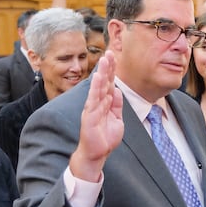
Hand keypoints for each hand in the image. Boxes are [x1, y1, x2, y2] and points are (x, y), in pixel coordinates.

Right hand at [69, 51, 123, 181]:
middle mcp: (97, 103)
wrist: (97, 154)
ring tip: (104, 60)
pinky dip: (96, 89)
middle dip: (107, 67)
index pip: (108, 83)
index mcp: (104, 103)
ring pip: (98, 88)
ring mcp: (92, 109)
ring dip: (102, 74)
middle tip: (110, 52)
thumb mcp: (116, 119)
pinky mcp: (89, 117)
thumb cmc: (104, 138)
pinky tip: (98, 78)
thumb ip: (116, 105)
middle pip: (103, 82)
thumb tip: (116, 90)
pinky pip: (93, 100)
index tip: (114, 57)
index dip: (111, 71)